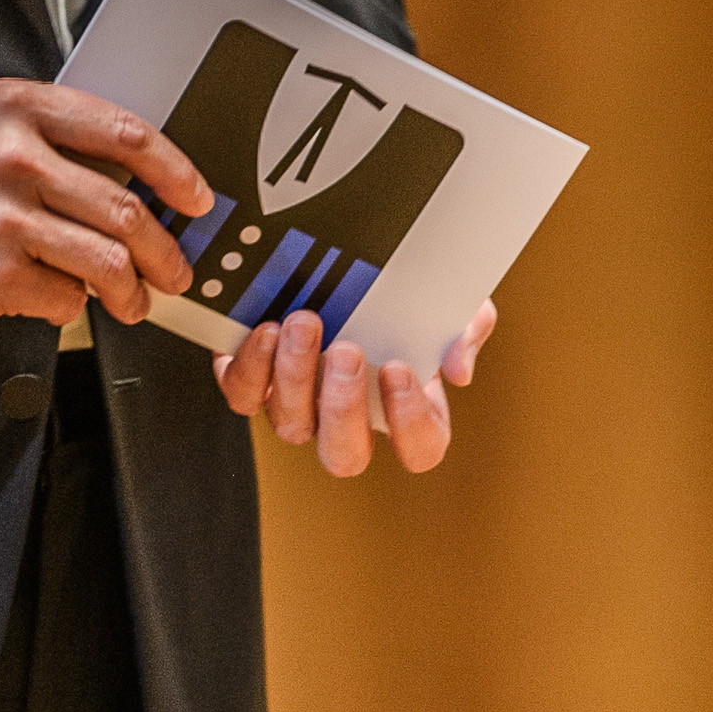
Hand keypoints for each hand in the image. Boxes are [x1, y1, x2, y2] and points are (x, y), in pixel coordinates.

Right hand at [0, 79, 210, 328]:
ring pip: (107, 261)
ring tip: (133, 301)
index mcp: (20, 109)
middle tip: (176, 268)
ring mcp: (5, 218)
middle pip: (127, 208)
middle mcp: (16, 157)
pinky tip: (60, 301)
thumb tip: (138, 178)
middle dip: (165, 250)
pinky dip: (71, 306)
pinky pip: (64, 298)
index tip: (197, 197)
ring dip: (131, 290)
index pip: (126, 133)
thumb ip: (55, 140)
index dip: (176, 169)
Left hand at [218, 299, 499, 477]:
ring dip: (296, 376)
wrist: (336, 257)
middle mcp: (348, 420)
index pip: (420, 448)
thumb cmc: (399, 290)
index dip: (410, 423)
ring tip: (305, 322)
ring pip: (291, 424)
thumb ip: (467, 327)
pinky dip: (253, 366)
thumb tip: (457, 371)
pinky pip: (246, 395)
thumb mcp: (447, 298)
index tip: (399, 369)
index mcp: (405, 409)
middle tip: (347, 351)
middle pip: (344, 454)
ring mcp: (300, 407)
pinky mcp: (256, 383)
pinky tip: (268, 328)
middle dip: (343, 407)